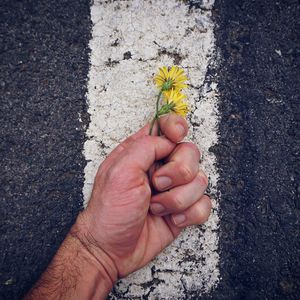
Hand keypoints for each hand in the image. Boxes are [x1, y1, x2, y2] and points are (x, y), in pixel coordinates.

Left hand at [76, 113, 211, 281]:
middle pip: (190, 152)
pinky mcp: (183, 209)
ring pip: (200, 180)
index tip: (176, 137)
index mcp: (142, 152)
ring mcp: (173, 188)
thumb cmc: (110, 211)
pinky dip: (190, 213)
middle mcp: (160, 166)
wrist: (112, 249)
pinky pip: (204, 204)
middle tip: (157, 185)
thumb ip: (145, 147)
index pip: (166, 126)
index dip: (176, 127)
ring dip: (178, 198)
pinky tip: (172, 219)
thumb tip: (169, 141)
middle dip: (178, 172)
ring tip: (155, 207)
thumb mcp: (120, 171)